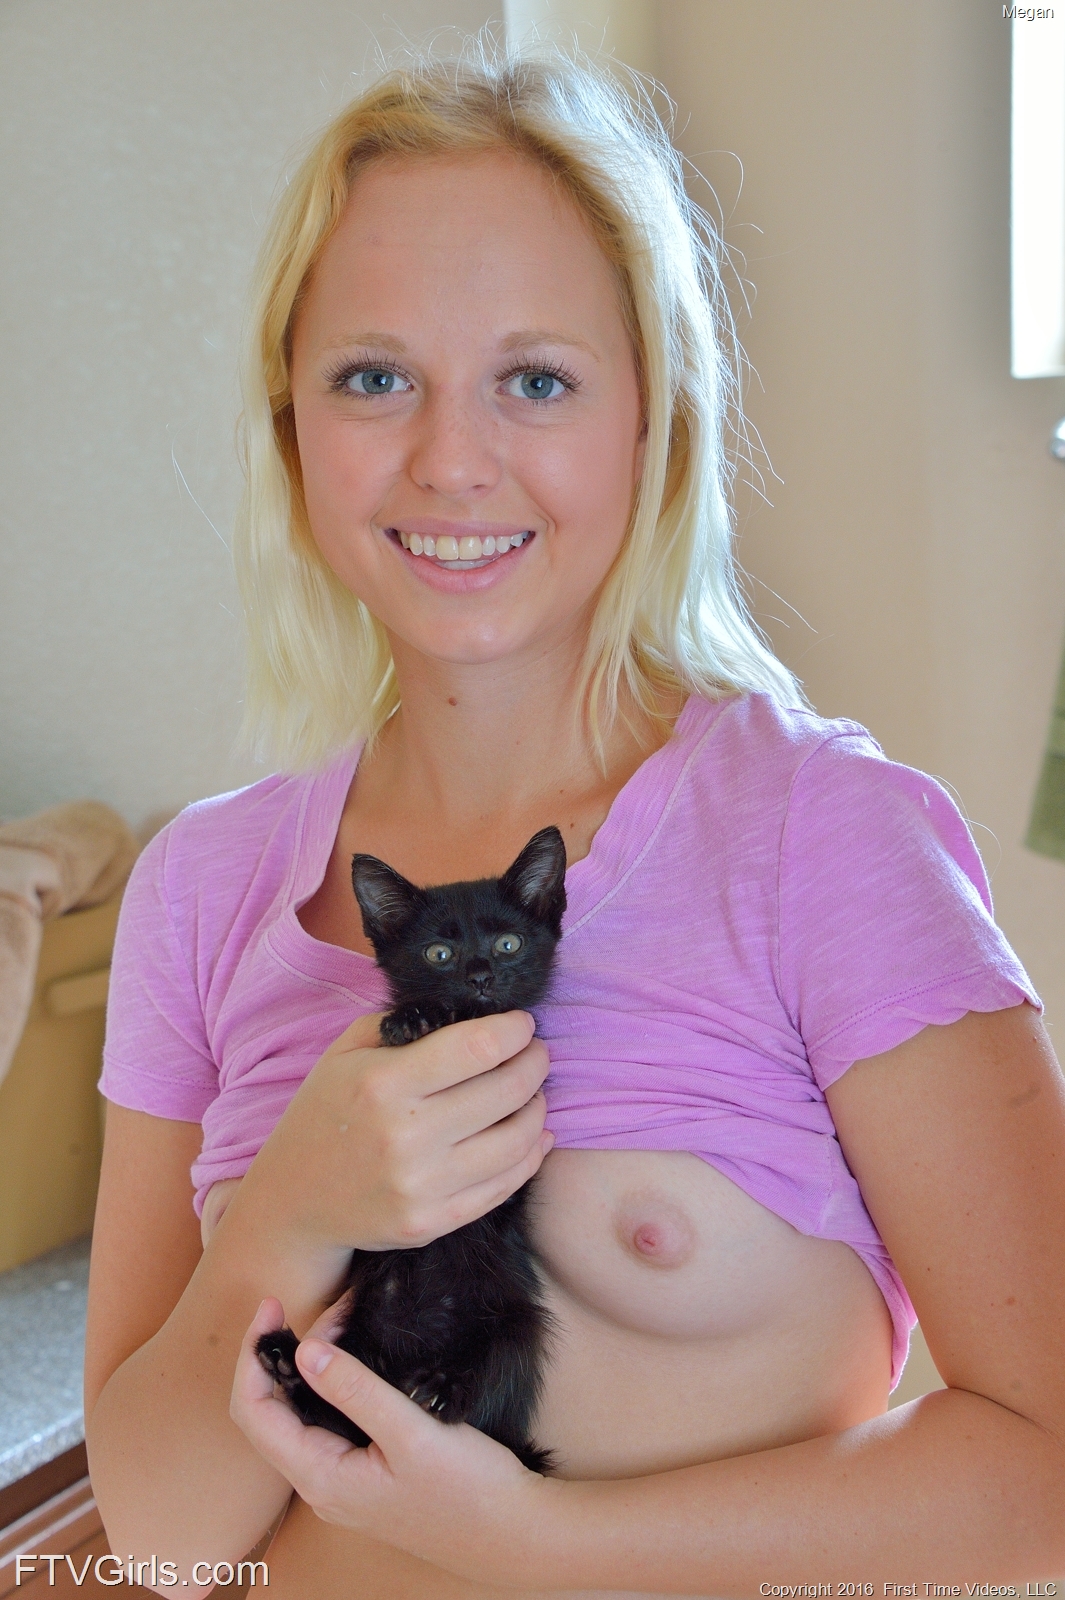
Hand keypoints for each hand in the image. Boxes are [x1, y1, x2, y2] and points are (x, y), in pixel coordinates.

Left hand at [231, 1298, 560, 1587]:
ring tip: (341, 1319)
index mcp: (321, 1476)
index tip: (271, 1306)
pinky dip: (328, 1383)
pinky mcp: (362, 1475)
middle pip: (270, 1411)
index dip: (253, 1355)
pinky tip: (351, 1357)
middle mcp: (320, 1484)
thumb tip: (304, 1351)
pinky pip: (324, 1423)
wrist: (511, 1533)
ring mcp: (340, 1482)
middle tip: (318, 1306)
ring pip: (298, 1415)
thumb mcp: (411, 1432)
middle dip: (281, 1353)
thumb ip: (355, 1390)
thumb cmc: (466, 1489)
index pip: (255, 1412)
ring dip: (307, 1365)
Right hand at [233, 1009, 553, 1262]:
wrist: (292, 1203)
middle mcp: (405, 1135)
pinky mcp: (432, 1223)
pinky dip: (530, 1156)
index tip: (523, 1025)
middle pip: (506, 1091)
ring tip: (534, 1094)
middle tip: (536, 1054)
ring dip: (537, 1110)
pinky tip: (534, 1136)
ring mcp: (421, 1185)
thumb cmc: (323, 1115)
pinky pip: (503, 1186)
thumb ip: (400, 1024)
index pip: (477, 1047)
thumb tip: (465, 1011)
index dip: (514, 1031)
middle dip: (534, 1064)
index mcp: (383, 1083)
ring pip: (515, 1142)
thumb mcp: (344, 1054)